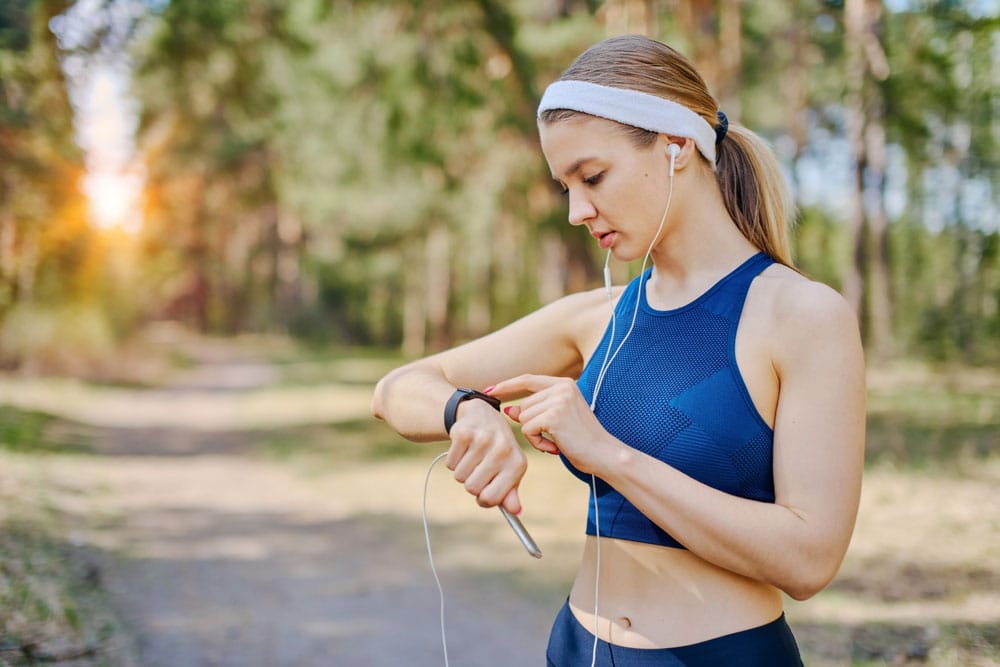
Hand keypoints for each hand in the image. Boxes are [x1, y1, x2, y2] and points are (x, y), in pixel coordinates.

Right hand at [445, 398, 526, 513]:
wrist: (482, 415)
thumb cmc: (498, 449)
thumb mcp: (509, 469)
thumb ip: (510, 492)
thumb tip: (515, 511)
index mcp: (517, 464)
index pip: (492, 498)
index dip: (483, 499)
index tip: (484, 492)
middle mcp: (503, 450)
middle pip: (472, 488)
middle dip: (471, 483)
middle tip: (478, 469)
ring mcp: (482, 440)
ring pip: (460, 477)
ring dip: (463, 471)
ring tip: (472, 456)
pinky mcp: (463, 433)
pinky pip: (450, 464)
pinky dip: (454, 460)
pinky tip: (464, 448)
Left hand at [488, 375, 617, 474]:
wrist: (604, 454)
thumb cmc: (582, 440)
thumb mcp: (557, 421)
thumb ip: (535, 411)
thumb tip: (507, 409)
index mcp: (564, 384)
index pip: (527, 380)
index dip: (507, 385)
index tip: (489, 391)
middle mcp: (561, 387)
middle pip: (523, 405)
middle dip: (531, 425)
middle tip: (553, 438)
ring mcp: (558, 400)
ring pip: (523, 418)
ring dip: (535, 436)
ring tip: (556, 442)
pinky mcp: (553, 416)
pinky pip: (528, 430)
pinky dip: (537, 443)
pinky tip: (555, 447)